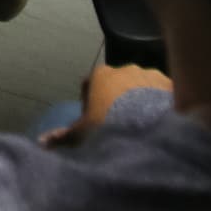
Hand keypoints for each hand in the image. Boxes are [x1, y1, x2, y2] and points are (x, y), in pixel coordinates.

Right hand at [51, 62, 170, 141]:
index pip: (91, 83)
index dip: (91, 101)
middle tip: (121, 124)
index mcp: (101, 75)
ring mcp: (149, 73)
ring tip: (144, 125)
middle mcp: (125, 68)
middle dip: (118, 99)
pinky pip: (163, 92)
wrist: (148, 128)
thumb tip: (41, 142)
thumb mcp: (82, 135)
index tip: (95, 119)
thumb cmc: (109, 126)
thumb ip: (62, 136)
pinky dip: (161, 104)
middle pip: (118, 84)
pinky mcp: (169, 83)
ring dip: (141, 100)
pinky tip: (162, 122)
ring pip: (142, 87)